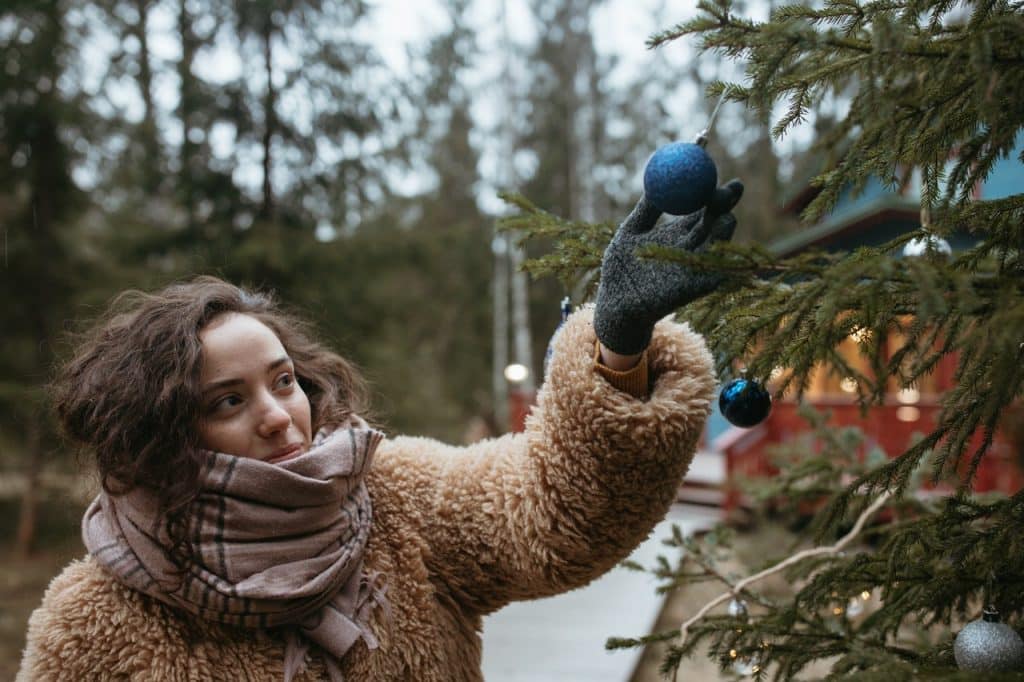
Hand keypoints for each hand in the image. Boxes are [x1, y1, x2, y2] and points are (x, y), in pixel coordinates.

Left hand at [593, 179, 743, 355]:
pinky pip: (715, 271)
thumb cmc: (619, 269)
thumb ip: (645, 209)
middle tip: (729, 189)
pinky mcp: (698, 287)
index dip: (710, 188)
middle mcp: (692, 246)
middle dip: (726, 203)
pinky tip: (720, 246)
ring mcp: (696, 266)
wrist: (615, 305)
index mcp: (678, 231)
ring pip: (719, 242)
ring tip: (723, 216)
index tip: (715, 173)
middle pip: (716, 219)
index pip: (701, 205)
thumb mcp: (630, 232)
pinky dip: (720, 260)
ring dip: (725, 229)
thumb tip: (656, 178)